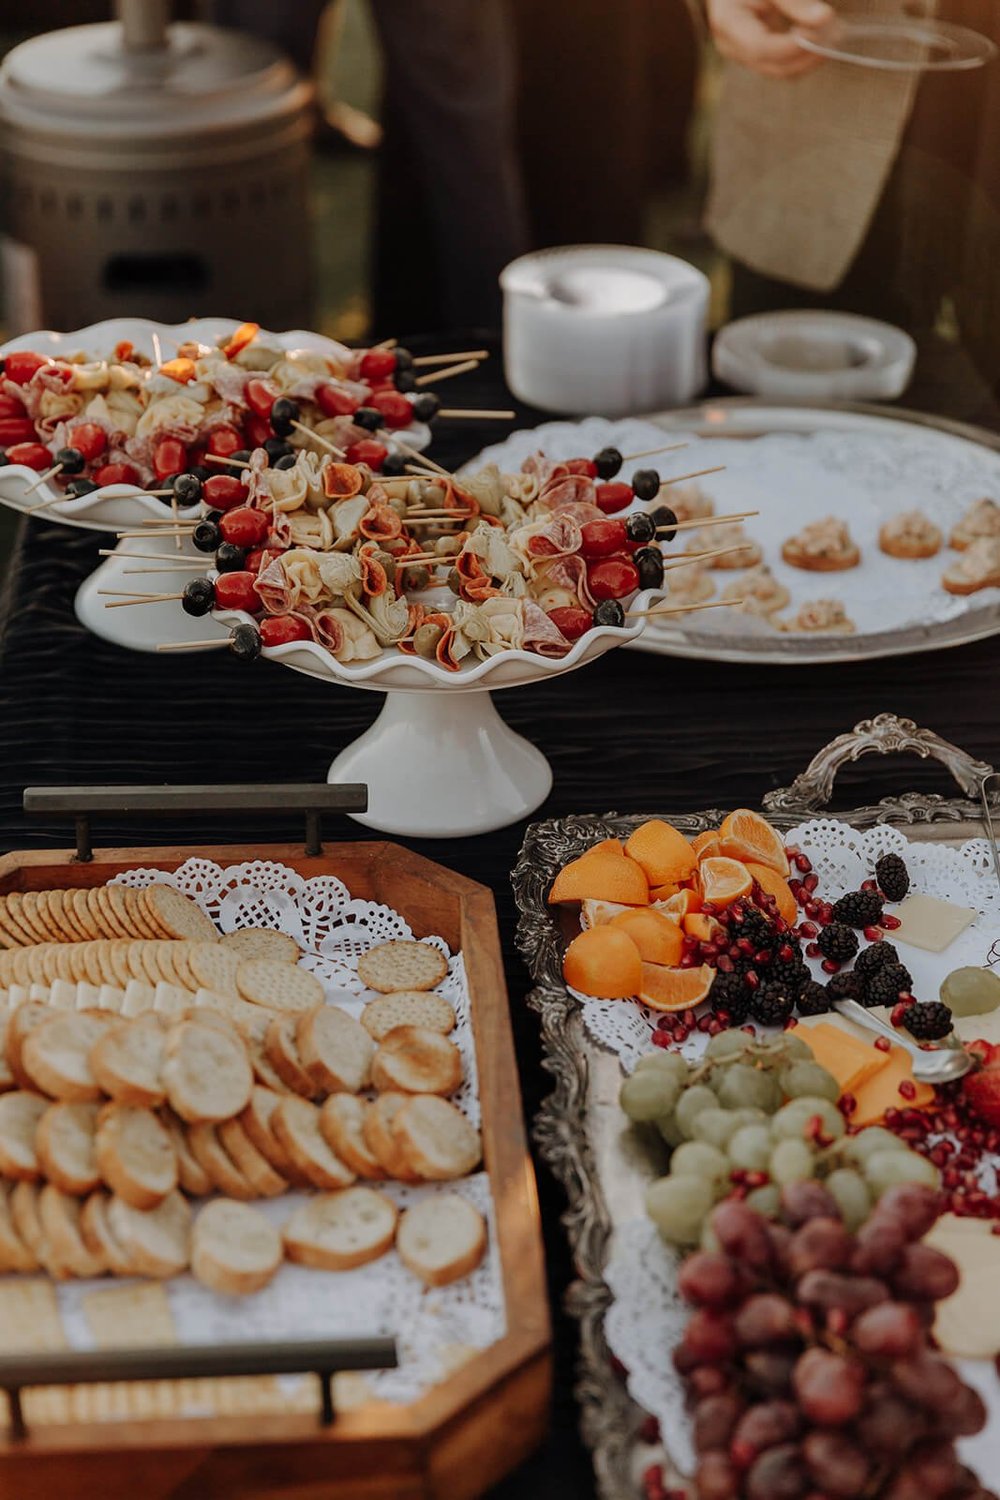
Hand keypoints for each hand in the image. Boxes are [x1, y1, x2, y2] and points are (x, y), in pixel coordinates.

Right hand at [706, 0, 834, 76]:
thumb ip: (795, 1)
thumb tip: (824, 18)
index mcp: (727, 21)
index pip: (759, 47)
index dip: (790, 46)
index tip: (820, 31)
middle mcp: (731, 45)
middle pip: (772, 65)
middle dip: (807, 54)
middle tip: (837, 33)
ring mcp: (743, 54)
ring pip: (781, 70)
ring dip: (811, 58)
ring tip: (835, 33)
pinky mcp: (757, 55)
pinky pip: (784, 65)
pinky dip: (806, 55)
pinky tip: (825, 37)